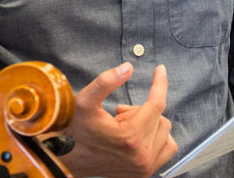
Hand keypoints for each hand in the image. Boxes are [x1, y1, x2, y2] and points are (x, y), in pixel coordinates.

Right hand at [61, 63, 177, 177]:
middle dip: (141, 110)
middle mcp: (141, 156)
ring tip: (125, 127)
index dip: (160, 83)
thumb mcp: (85, 101)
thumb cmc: (74, 129)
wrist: (66, 158)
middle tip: (118, 114)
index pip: (156, 104)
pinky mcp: (144, 174)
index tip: (160, 70)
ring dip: (149, 124)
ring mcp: (144, 168)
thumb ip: (106, 81)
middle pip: (160, 117)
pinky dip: (157, 137)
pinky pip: (167, 149)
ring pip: (165, 132)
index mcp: (130, 138)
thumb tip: (128, 67)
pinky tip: (137, 136)